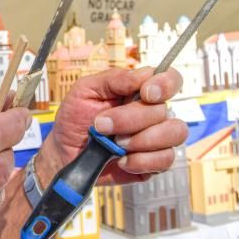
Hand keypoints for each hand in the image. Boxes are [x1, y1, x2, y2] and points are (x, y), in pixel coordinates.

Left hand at [37, 67, 187, 184]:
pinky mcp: (154, 162)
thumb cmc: (74, 119)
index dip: (164, 84)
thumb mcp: (85, 91)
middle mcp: (153, 113)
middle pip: (163, 111)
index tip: (146, 94)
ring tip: (116, 144)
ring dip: (141, 140)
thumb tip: (142, 75)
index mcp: (139, 91)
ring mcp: (157, 139)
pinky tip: (122, 160)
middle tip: (102, 125)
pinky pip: (165, 160)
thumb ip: (113, 78)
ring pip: (174, 134)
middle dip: (130, 119)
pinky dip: (141, 161)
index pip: (170, 79)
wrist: (65, 153)